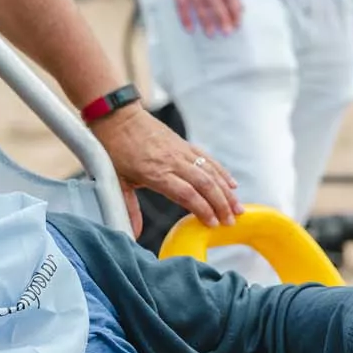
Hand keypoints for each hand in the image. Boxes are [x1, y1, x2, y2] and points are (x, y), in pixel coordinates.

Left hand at [91, 106, 241, 227]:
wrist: (117, 116)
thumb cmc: (114, 149)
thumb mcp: (117, 181)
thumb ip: (128, 208)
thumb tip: (132, 236)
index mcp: (155, 173)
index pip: (187, 194)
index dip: (203, 210)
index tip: (213, 224)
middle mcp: (172, 161)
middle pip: (204, 184)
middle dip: (221, 204)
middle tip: (231, 222)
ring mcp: (180, 151)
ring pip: (210, 172)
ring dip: (226, 191)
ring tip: (238, 208)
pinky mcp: (184, 144)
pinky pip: (207, 159)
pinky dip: (222, 172)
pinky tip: (232, 185)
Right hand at [161, 0, 242, 35]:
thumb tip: (239, 8)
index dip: (234, 8)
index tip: (238, 23)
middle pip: (214, 0)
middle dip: (221, 16)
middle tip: (227, 31)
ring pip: (198, 5)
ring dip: (205, 20)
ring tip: (211, 34)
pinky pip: (181, 6)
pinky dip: (186, 18)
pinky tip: (191, 29)